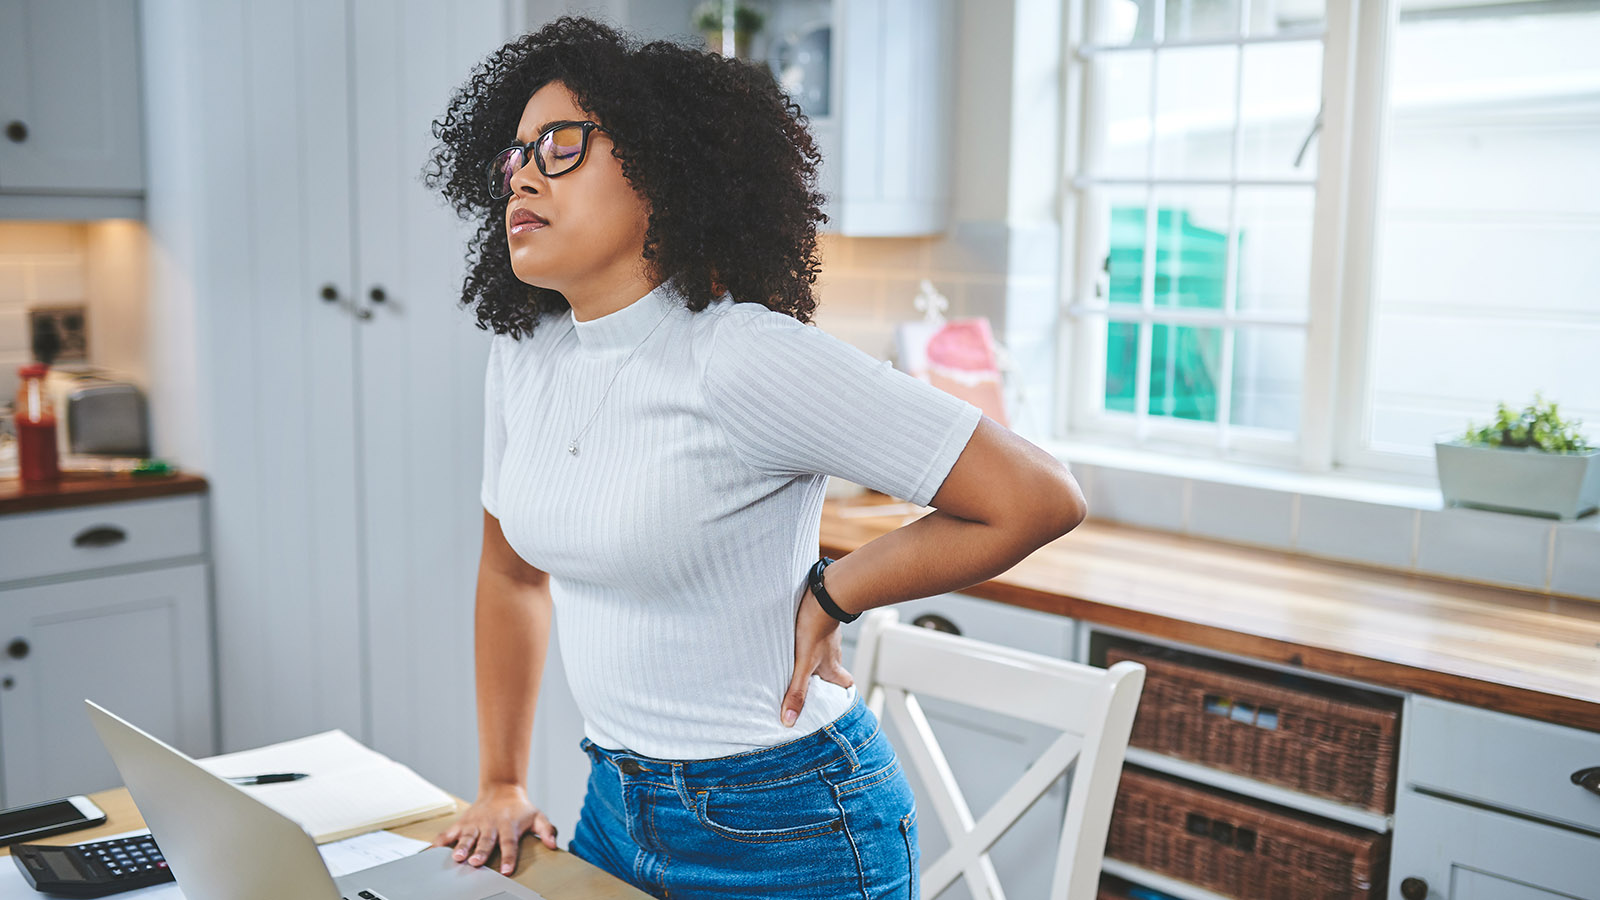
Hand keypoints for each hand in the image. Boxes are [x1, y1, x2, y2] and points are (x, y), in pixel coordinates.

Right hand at [430, 782, 555, 874]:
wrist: (502, 789)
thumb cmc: (520, 808)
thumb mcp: (537, 816)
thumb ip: (546, 830)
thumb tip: (553, 843)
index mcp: (508, 825)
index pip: (509, 843)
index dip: (509, 856)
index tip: (506, 869)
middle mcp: (490, 825)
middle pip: (485, 840)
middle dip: (480, 852)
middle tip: (475, 862)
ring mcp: (475, 824)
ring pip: (467, 836)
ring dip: (461, 847)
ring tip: (457, 857)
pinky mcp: (463, 823)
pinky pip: (449, 833)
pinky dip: (439, 842)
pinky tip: (431, 851)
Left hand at [782, 588, 854, 726]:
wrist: (823, 594)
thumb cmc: (815, 627)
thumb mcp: (802, 664)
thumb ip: (796, 691)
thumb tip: (789, 720)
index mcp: (833, 667)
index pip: (846, 686)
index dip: (842, 694)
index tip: (833, 702)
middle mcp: (834, 654)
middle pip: (834, 670)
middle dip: (824, 678)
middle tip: (810, 683)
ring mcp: (829, 637)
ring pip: (825, 653)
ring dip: (814, 659)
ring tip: (797, 663)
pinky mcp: (821, 622)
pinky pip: (818, 636)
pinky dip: (809, 641)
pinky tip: (796, 639)